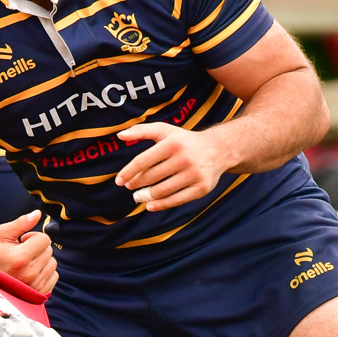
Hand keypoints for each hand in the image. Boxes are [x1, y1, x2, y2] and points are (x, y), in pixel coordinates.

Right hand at [0, 211, 56, 293]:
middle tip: (21, 253)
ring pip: (53, 263)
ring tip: (26, 263)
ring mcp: (35, 286)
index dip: (33, 237)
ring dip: (42, 260)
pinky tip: (31, 273)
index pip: (44, 239)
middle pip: (49, 250)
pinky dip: (45, 272)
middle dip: (37, 248)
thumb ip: (20, 223)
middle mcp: (29, 274)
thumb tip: (38, 214)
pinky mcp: (40, 294)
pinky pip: (54, 276)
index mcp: (19, 258)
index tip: (21, 242)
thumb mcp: (1, 235)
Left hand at [115, 124, 229, 211]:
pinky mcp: (201, 188)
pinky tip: (150, 205)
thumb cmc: (184, 141)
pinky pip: (176, 200)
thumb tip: (120, 136)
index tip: (119, 181)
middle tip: (131, 187)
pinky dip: (160, 205)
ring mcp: (194, 174)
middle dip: (137, 184)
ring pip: (162, 191)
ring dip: (146, 196)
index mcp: (172, 143)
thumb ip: (141, 131)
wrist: (218, 150)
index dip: (128, 172)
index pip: (143, 161)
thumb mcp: (165, 131)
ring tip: (139, 196)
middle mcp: (184, 158)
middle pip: (151, 177)